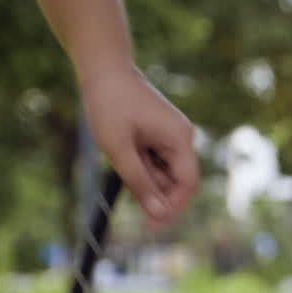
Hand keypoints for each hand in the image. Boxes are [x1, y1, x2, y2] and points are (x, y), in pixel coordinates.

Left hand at [79, 67, 198, 227]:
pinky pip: (157, 159)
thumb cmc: (109, 104)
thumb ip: (140, 182)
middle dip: (157, 194)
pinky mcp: (161, 131)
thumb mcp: (119, 149)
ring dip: (145, 178)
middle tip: (130, 204)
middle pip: (178, 180)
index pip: (188, 184)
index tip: (152, 224)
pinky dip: (142, 166)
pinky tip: (122, 155)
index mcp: (179, 139)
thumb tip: (157, 213)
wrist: (103, 68)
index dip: (173, 207)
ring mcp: (172, 133)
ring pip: (165, 171)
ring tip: (118, 162)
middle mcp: (182, 137)